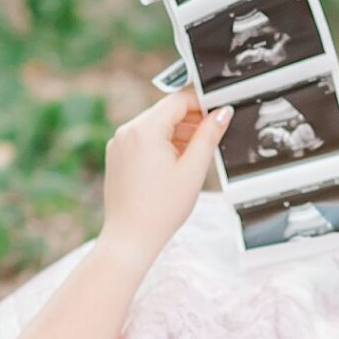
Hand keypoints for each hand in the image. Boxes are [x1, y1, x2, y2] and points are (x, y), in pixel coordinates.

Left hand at [98, 90, 229, 269]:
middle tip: (211, 139)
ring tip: (193, 158)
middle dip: (190, 122)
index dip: (203, 104)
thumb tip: (222, 113)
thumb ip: (209, 136)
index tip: (219, 115)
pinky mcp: (116, 156)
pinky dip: (160, 145)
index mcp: (145, 129)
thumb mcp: (193, 169)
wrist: (130, 237)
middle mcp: (127, 132)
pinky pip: (142, 140)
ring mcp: (118, 144)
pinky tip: (174, 166)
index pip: (179, 100)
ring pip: (154, 126)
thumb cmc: (161, 209)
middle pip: (165, 112)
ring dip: (176, 134)